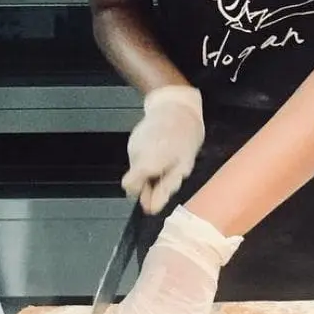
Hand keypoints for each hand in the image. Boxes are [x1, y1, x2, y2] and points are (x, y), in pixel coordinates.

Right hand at [122, 85, 205, 212]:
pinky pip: (140, 155)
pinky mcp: (134, 137)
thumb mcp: (183, 165)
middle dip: (149, 181)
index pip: (129, 187)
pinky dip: (149, 156)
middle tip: (169, 172)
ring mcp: (132, 145)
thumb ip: (165, 187)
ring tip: (169, 156)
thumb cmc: (184, 136)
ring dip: (151, 168)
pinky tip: (163, 147)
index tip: (154, 191)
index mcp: (145, 163)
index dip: (141, 193)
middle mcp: (134, 155)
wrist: (176, 104)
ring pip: (138, 167)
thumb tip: (151, 208)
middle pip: (135, 179)